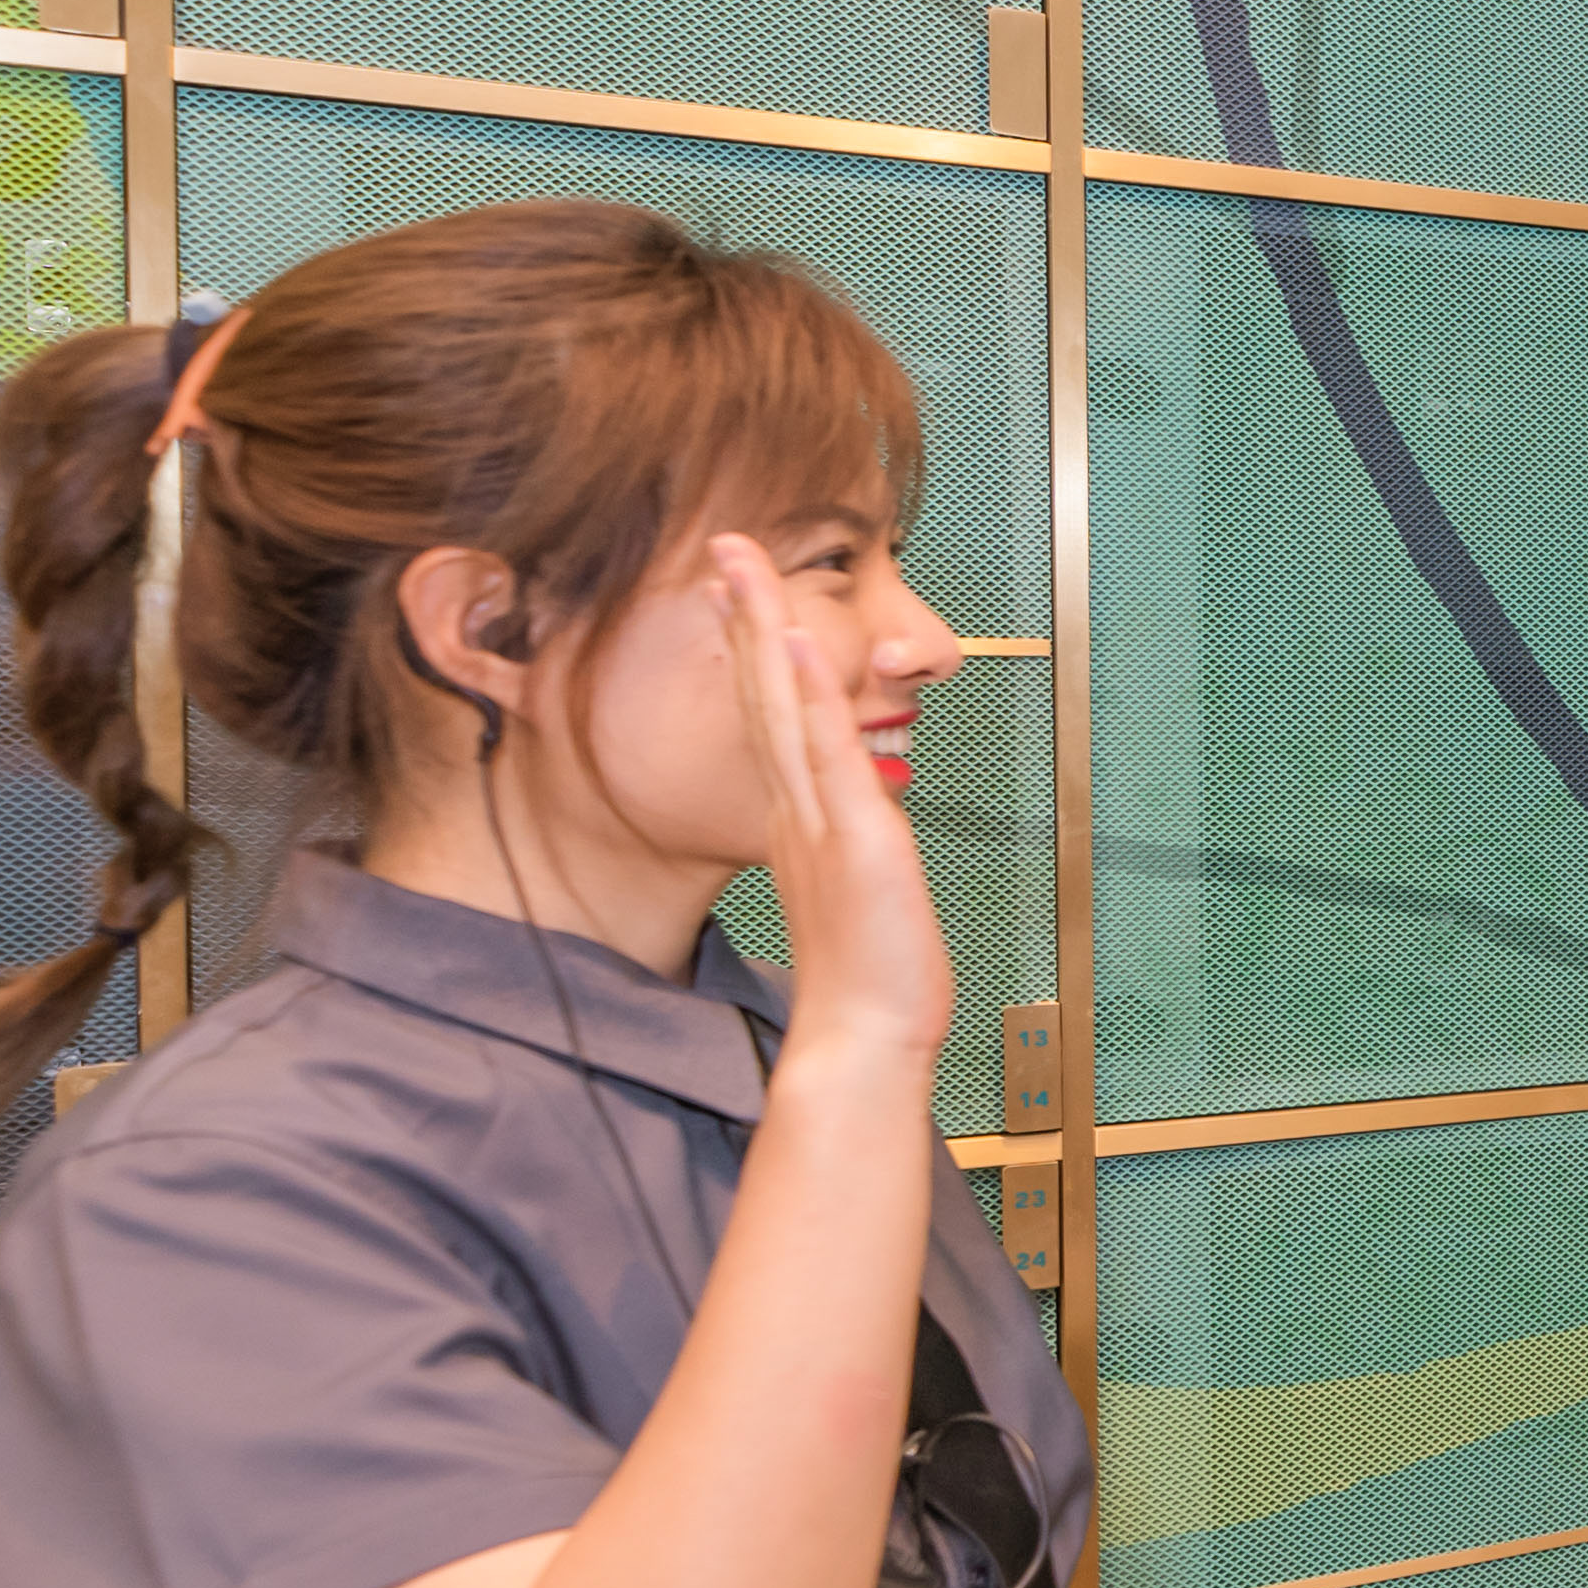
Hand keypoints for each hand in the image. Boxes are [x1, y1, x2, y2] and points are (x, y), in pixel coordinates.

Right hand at [709, 535, 948, 1067]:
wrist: (863, 1037)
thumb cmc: (866, 977)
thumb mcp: (851, 890)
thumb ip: (841, 845)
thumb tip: (846, 822)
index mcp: (798, 818)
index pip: (769, 717)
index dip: (749, 652)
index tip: (736, 595)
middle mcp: (798, 809)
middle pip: (762, 695)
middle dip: (742, 617)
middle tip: (721, 550)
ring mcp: (818, 818)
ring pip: (784, 707)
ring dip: (763, 632)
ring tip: (741, 568)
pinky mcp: (851, 835)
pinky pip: (824, 752)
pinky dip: (811, 694)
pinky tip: (794, 642)